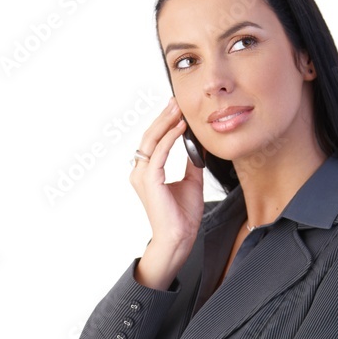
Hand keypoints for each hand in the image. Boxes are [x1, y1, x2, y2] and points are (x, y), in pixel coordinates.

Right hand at [129, 98, 205, 251]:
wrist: (179, 237)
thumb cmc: (182, 214)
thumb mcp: (191, 180)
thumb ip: (191, 161)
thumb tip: (197, 143)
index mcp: (147, 172)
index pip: (153, 140)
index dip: (164, 123)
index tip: (177, 108)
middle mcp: (140, 172)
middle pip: (150, 136)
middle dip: (164, 116)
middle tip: (176, 101)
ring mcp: (142, 176)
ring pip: (152, 140)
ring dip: (166, 122)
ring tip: (178, 108)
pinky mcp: (150, 180)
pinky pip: (159, 152)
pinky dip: (170, 137)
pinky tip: (181, 127)